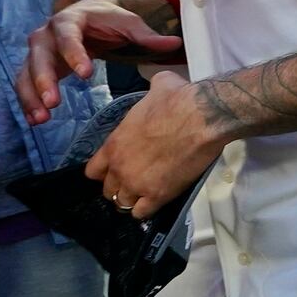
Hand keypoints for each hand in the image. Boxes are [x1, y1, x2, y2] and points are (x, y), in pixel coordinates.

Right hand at [16, 0, 183, 123]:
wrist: (89, 13)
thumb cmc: (109, 19)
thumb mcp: (129, 23)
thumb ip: (148, 36)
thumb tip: (175, 43)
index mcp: (70, 20)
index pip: (68, 36)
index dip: (74, 54)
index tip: (85, 74)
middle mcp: (47, 34)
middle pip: (39, 56)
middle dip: (44, 80)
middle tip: (54, 102)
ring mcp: (39, 51)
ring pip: (27, 74)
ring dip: (31, 96)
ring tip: (41, 119)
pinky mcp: (37, 66)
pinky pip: (26, 84)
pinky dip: (29, 102)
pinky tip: (36, 120)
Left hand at [83, 69, 223, 218]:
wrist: (202, 116)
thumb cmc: (178, 99)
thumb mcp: (159, 86)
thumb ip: (151, 89)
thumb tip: (160, 83)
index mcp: (114, 144)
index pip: (93, 171)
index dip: (106, 171)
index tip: (118, 168)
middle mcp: (119, 167)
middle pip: (108, 190)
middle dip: (120, 186)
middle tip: (136, 180)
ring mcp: (137, 183)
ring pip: (122, 204)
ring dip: (132, 199)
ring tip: (146, 194)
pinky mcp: (158, 195)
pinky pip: (141, 214)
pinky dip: (146, 210)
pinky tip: (157, 200)